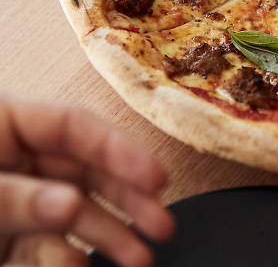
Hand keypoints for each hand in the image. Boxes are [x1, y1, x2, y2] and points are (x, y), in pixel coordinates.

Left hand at [0, 97, 174, 266]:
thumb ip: (14, 197)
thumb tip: (70, 206)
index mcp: (1, 124)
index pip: (72, 126)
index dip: (120, 149)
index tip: (157, 177)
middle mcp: (14, 160)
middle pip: (85, 171)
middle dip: (128, 198)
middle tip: (162, 224)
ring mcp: (12, 203)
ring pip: (73, 214)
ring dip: (109, 237)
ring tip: (138, 259)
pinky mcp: (4, 242)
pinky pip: (44, 248)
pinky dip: (65, 259)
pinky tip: (81, 265)